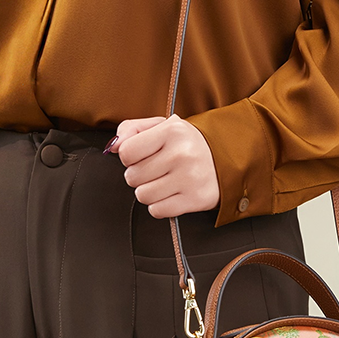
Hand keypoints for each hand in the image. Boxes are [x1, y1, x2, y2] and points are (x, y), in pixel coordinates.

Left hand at [103, 113, 219, 217]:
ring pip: (143, 195)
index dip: (129, 157)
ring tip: (162, 183)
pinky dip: (159, 206)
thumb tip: (113, 146)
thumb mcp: (162, 126)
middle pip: (133, 176)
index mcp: (172, 131)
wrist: (226, 160)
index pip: (127, 152)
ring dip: (148, 192)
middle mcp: (181, 154)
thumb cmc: (187, 144)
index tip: (142, 156)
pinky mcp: (195, 199)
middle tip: (155, 171)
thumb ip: (132, 129)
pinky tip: (170, 195)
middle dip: (139, 176)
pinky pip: (158, 210)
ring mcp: (189, 178)